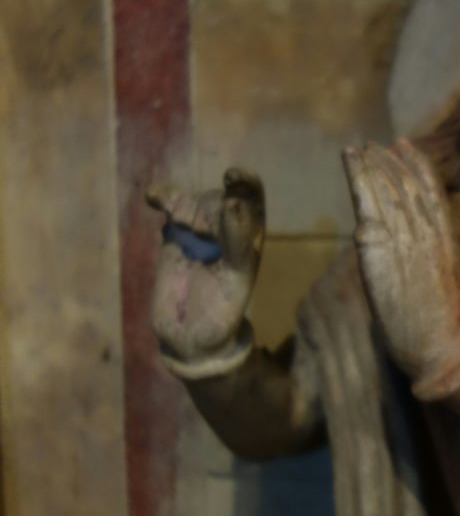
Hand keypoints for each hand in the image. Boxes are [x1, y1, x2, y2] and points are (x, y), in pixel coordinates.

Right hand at [147, 168, 264, 365]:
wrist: (188, 338)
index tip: (231, 177)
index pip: (252, 199)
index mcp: (250, 239)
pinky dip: (163, 198)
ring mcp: (198, 233)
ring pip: (193, 201)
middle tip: (196, 229)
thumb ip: (236, 243)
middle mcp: (227, 231)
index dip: (245, 182)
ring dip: (184, 204)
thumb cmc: (221, 314)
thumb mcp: (236, 279)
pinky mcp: (174, 238)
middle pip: (218, 197)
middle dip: (207, 206)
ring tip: (178, 223)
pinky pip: (170, 210)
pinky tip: (153, 198)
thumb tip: (233, 204)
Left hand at [342, 140, 459, 384]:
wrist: (436, 346)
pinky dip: (358, 174)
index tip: (406, 146)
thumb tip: (408, 260)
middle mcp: (426, 234)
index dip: (418, 167)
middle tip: (375, 144)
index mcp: (443, 244)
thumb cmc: (436, 331)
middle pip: (409, 185)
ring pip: (388, 188)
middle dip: (392, 161)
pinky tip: (350, 157)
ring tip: (359, 147)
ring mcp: (405, 237)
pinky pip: (369, 200)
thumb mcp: (437, 291)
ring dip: (372, 163)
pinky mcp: (381, 245)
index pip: (432, 194)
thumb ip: (425, 268)